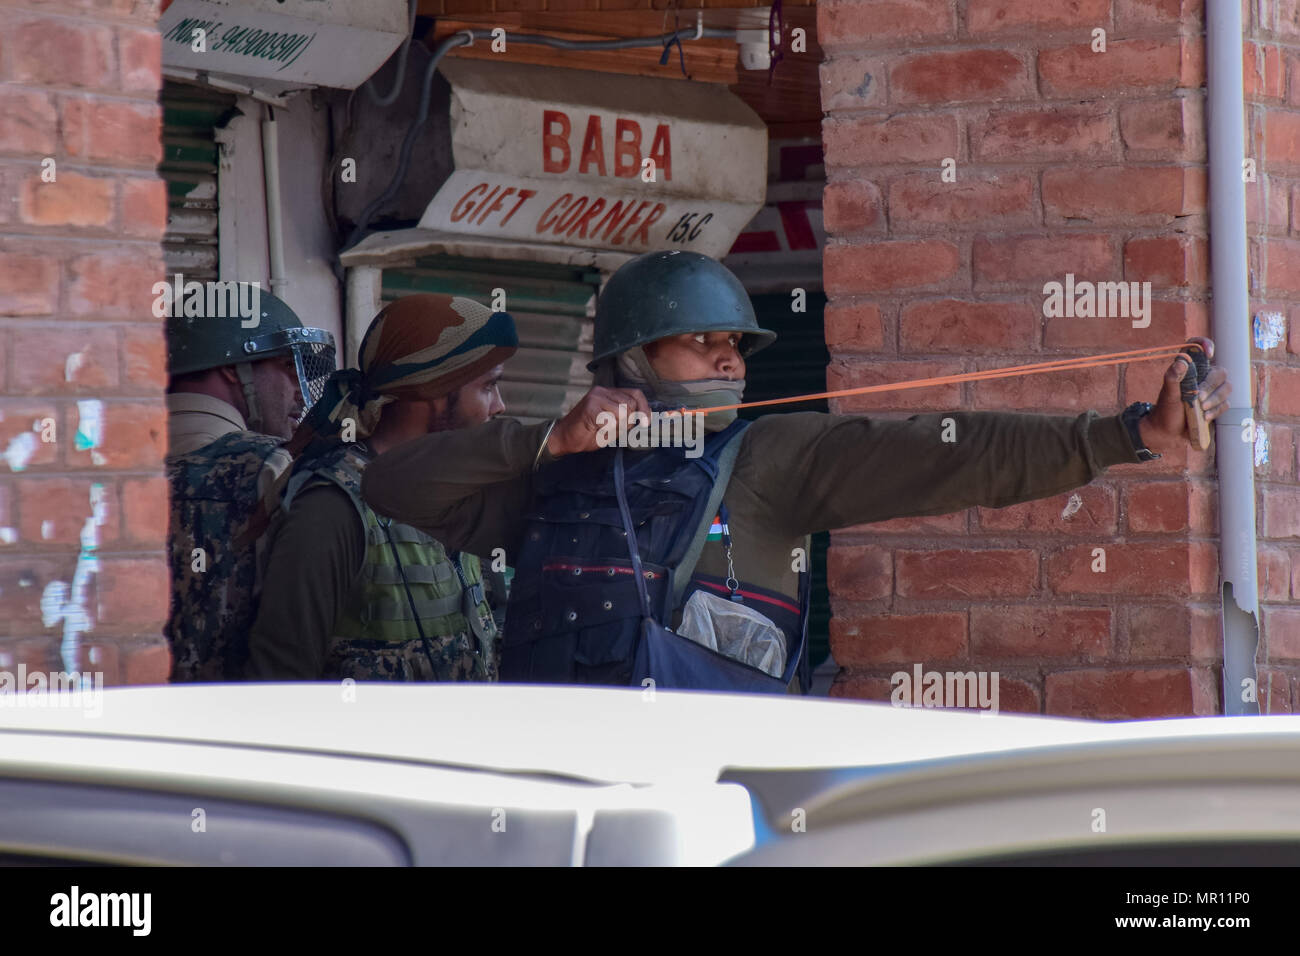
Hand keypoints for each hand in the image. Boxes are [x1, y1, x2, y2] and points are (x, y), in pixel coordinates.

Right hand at [546, 385, 650, 457]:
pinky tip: (595, 429)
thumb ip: (627, 419)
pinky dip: (606, 429)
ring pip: (623, 412)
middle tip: (613, 428)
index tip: (646, 422)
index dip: (644, 408)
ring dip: (617, 426)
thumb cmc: (588, 433)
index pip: (635, 394)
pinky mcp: (590, 407)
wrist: (563, 438)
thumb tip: (645, 419)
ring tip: (603, 428)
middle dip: (628, 421)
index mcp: (609, 393)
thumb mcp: (613, 425)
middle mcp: (602, 391)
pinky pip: (610, 420)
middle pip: (631, 404)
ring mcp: (595, 397)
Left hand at [1137, 336, 1231, 455]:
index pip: (1201, 349)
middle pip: (1220, 372)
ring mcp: (1212, 391)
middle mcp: (1204, 377)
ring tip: (1200, 409)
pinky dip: (1216, 410)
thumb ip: (1173, 377)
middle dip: (1210, 385)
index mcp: (1191, 370)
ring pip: (1227, 388)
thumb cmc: (1166, 409)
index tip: (1209, 353)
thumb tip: (1181, 362)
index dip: (1206, 345)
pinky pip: (1226, 404)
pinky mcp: (1217, 405)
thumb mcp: (1168, 393)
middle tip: (1198, 397)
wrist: (1167, 431)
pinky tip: (1204, 417)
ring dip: (1214, 399)